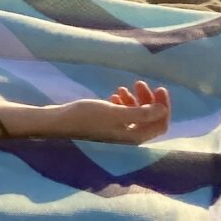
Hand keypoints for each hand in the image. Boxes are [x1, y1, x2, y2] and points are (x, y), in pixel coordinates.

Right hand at [25, 81, 171, 143]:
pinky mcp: (106, 127)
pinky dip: (123, 103)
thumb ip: (141, 113)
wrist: (57, 122)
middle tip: (140, 82)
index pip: (160, 124)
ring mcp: (117, 133)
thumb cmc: (85, 117)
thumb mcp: (115, 113)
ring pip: (135, 115)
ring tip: (125, 87)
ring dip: (135, 100)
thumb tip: (164, 110)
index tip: (159, 88)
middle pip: (149, 119)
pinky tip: (115, 95)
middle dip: (148, 100)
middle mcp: (128, 137)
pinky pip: (122, 115)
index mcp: (133, 138)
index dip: (163, 107)